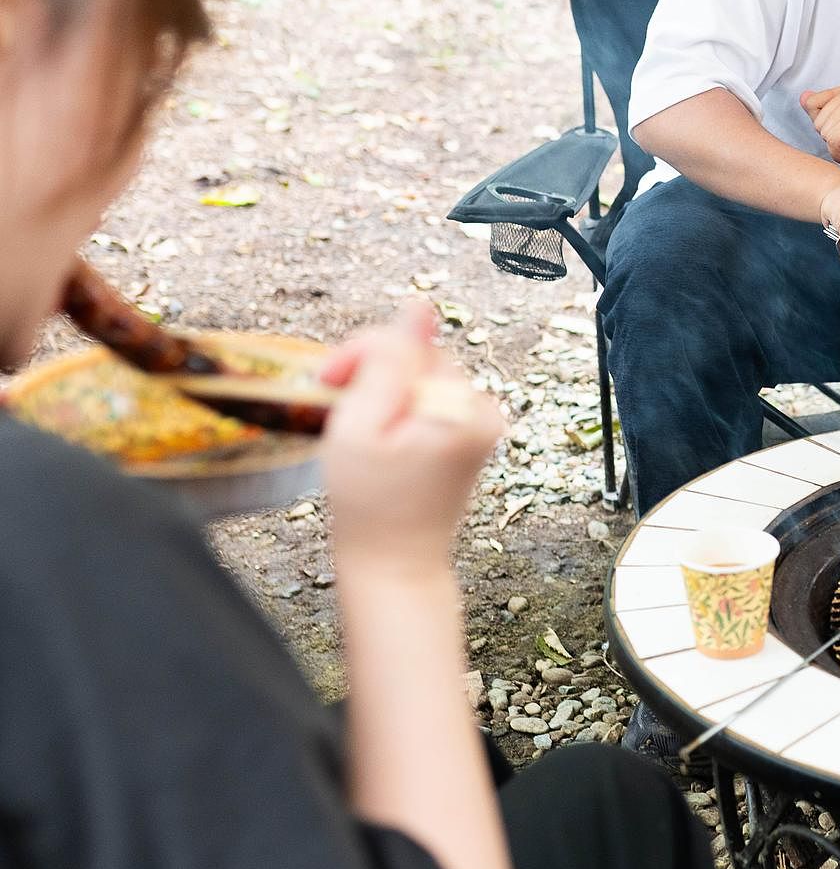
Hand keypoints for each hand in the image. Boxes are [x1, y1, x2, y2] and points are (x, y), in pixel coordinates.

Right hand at [319, 300, 503, 575]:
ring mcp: (483, 426)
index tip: (326, 382)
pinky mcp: (472, 437)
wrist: (393, 562)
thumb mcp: (362, 424)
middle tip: (338, 408)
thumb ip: (390, 360)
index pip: (408, 343)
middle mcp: (484, 412)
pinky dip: (400, 411)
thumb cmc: (370, 503)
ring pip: (421, 378)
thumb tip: (421, 305)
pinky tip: (381, 441)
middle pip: (419, 357)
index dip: (360, 354)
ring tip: (359, 432)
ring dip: (384, 392)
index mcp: (461, 407)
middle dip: (373, 373)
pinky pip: (429, 401)